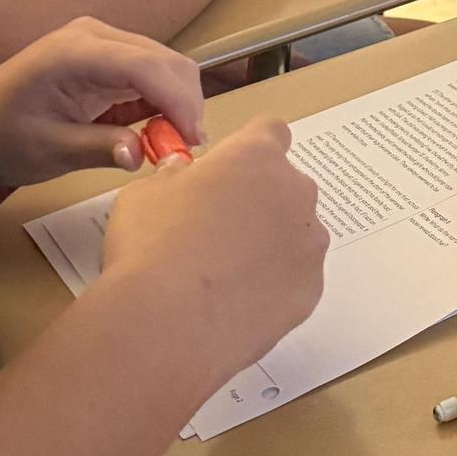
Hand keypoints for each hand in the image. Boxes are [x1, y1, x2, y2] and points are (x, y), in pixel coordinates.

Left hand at [0, 17, 204, 185]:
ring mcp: (104, 43)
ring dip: (179, 104)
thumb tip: (143, 155)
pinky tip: (158, 131)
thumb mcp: (47, 151)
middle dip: (185, 105)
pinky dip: (165, 102)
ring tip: (172, 144)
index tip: (191, 141)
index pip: (146, 67)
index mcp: (74, 53)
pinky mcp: (110, 57)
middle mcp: (96, 36)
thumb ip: (98, 149)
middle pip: (167, 62)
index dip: (178, 102)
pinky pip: (153, 75)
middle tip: (184, 150)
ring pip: (167, 67)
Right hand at [101, 115, 327, 389]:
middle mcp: (295, 192)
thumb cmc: (150, 247)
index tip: (229, 170)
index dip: (248, 148)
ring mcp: (310, 243)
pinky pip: (296, 277)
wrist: (166, 324)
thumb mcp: (144, 194)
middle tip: (216, 229)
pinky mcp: (312, 288)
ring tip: (223, 273)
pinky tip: (237, 302)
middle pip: (284, 186)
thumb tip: (183, 176)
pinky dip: (274, 285)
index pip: (270, 132)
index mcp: (256, 157)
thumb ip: (174, 177)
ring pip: (295, 233)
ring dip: (269, 243)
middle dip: (258, 200)